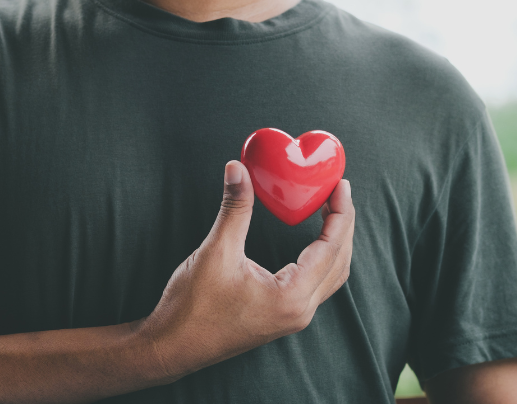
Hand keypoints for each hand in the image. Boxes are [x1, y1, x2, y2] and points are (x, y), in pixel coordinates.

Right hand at [135, 160, 355, 380]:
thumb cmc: (192, 308)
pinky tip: (312, 242)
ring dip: (336, 244)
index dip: (340, 213)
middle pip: (339, 262)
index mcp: (291, 297)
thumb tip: (238, 169)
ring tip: (330, 212)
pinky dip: (322, 260)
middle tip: (338, 192)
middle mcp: (300, 311)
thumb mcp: (216, 252)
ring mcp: (292, 318)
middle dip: (343, 225)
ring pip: (331, 277)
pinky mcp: (281, 318)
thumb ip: (234, 209)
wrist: (172, 347)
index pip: (331, 248)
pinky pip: (316, 286)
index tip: (341, 185)